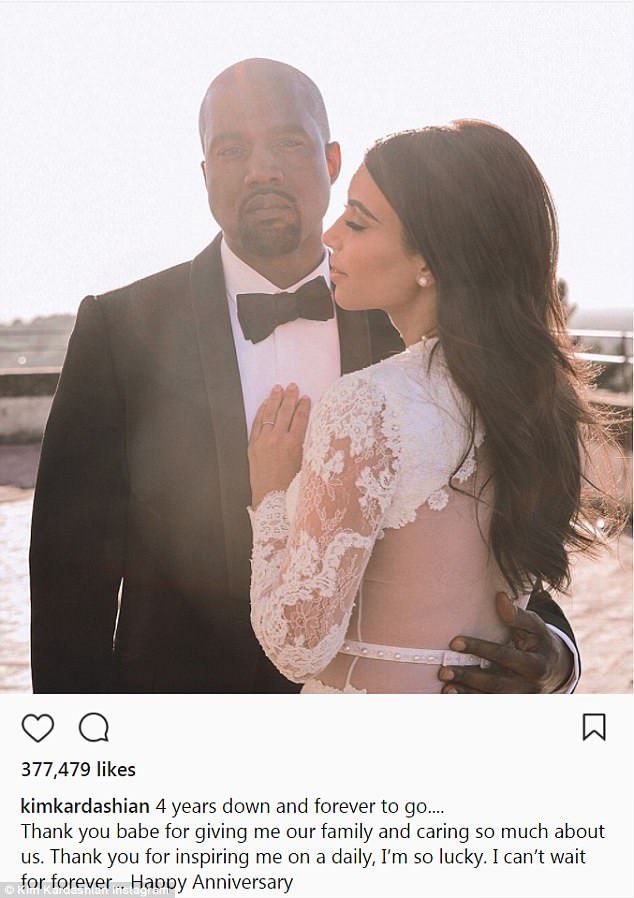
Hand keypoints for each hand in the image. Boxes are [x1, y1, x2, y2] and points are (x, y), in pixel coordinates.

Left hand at [248, 384, 310, 507]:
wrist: (271, 499)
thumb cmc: (291, 486)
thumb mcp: (305, 464)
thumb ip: (306, 445)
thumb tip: (310, 430)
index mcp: (293, 444)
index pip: (300, 418)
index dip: (304, 406)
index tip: (306, 397)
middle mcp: (278, 439)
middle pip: (285, 412)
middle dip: (290, 397)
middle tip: (293, 386)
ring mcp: (263, 441)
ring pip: (269, 415)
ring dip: (274, 400)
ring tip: (278, 389)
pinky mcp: (253, 446)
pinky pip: (256, 424)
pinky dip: (261, 412)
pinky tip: (264, 404)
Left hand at [438, 592, 573, 693]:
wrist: (555, 672)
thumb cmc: (540, 643)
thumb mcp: (536, 628)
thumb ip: (519, 616)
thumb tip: (500, 598)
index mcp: (536, 665)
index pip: (504, 656)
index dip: (480, 649)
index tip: (454, 642)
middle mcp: (529, 687)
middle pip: (495, 684)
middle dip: (468, 677)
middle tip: (443, 671)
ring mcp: (519, 699)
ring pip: (490, 699)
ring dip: (466, 694)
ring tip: (445, 686)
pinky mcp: (511, 705)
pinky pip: (488, 705)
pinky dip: (470, 701)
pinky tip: (452, 695)